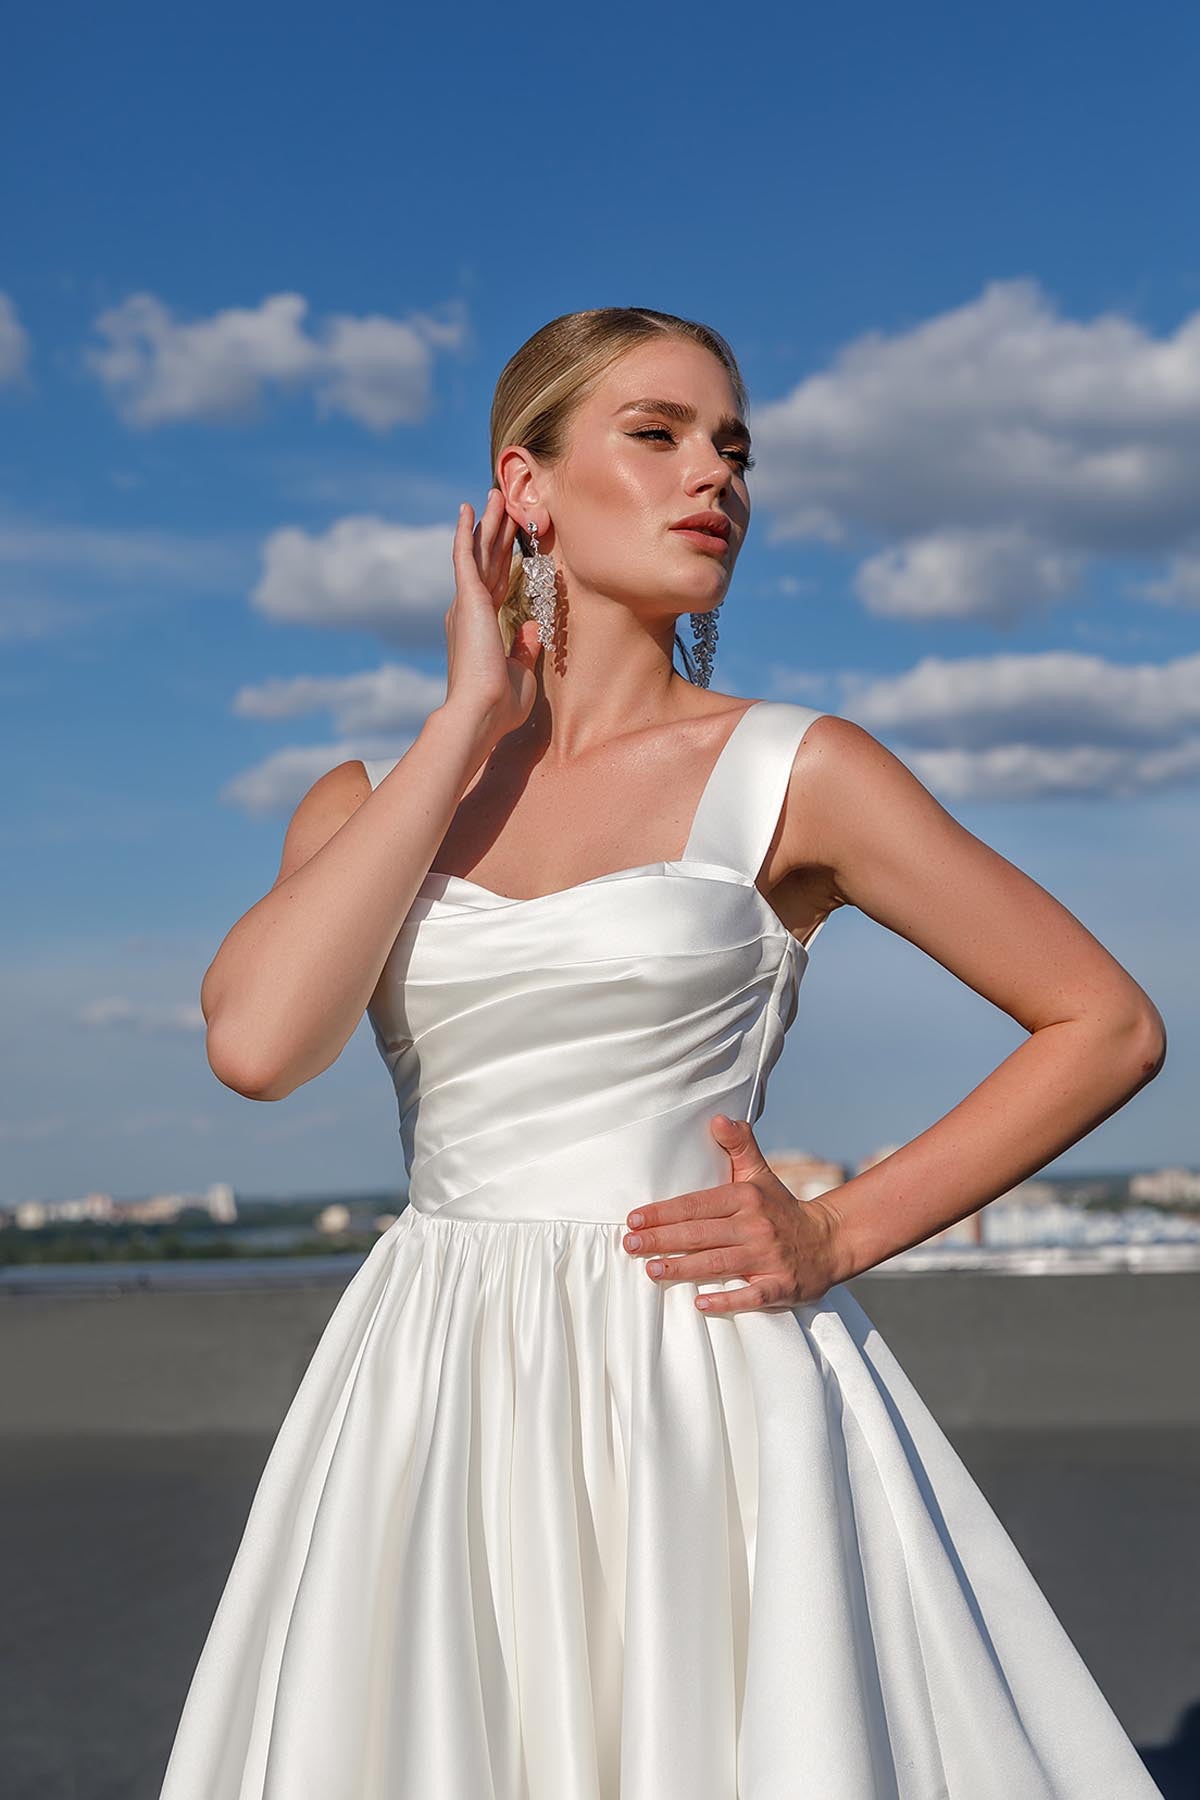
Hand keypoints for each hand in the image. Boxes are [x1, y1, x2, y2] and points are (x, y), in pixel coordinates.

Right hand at [444, 489, 541, 747]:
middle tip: (502, 504)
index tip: (510, 539)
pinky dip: (466, 532)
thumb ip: (525, 648)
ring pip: (480, 552)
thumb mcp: (522, 672)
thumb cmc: (501, 705)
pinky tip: (468, 509)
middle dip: (497, 532)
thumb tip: (531, 626)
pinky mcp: (467, 599)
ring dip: (487, 523)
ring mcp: (467, 604)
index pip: (496, 584)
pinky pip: (465, 557)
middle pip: (488, 561)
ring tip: (494, 495)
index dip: (503, 559)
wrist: (481, 712)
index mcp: (484, 628)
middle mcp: (471, 612)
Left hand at [622, 1114, 844, 1314]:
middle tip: (630, 1245)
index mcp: (746, 1198)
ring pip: (719, 1263)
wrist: (828, 1241)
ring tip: (652, 1271)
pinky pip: (752, 1295)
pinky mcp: (781, 1285)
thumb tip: (719, 1119)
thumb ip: (739, 1146)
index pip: (697, 1204)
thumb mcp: (761, 1174)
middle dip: (663, 1240)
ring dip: (684, 1268)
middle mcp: (756, 1226)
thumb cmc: (781, 1208)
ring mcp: (769, 1257)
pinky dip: (727, 1300)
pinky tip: (699, 1304)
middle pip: (702, 1234)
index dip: (664, 1212)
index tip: (634, 1219)